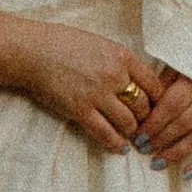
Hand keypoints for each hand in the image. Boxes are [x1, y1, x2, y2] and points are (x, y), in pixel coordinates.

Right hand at [10, 21, 166, 155]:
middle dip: (146, 119)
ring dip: (131, 131)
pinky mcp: (79, 110)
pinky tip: (119, 148)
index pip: (154, 84)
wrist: (32, 51)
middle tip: (145, 126)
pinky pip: (105, 133)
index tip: (156, 108)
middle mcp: (114, 75)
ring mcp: (97, 94)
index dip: (158, 100)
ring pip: (128, 122)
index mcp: (122, 56)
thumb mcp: (101, 44)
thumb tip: (138, 82)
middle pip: (143, 106)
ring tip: (131, 135)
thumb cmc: (64, 44)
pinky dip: (115, 143)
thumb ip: (121, 62)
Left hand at [138, 34, 191, 178]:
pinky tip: (187, 174)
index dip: (154, 122)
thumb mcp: (182, 61)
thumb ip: (164, 82)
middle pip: (183, 123)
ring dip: (177, 153)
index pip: (172, 105)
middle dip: (160, 139)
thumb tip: (142, 105)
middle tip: (142, 149)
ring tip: (157, 163)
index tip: (137, 134)